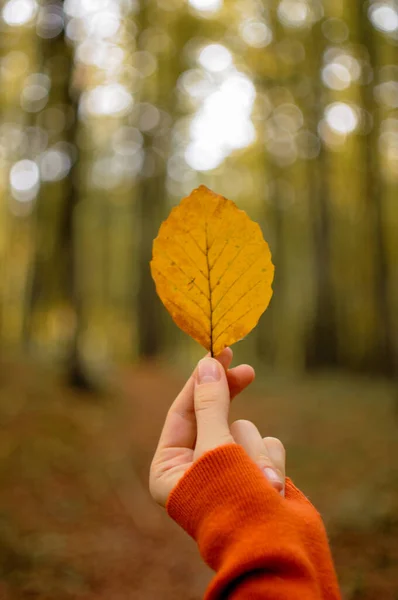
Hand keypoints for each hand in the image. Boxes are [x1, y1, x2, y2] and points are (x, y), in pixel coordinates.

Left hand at [150, 348, 285, 506]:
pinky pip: (265, 448)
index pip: (182, 411)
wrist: (276, 551)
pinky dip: (270, 462)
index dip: (201, 380)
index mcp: (169, 467)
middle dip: (233, 408)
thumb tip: (207, 363)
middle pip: (214, 417)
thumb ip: (211, 404)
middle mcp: (196, 469)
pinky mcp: (255, 476)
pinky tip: (272, 487)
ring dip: (253, 450)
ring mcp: (228, 473)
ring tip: (256, 477)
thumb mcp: (215, 446)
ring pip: (245, 431)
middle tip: (246, 371)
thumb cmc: (233, 500)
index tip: (218, 352)